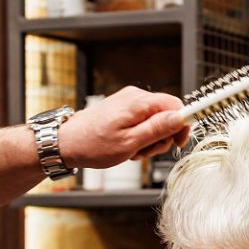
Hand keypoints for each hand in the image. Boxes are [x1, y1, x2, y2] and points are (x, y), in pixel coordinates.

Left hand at [59, 88, 187, 168]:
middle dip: (161, 137)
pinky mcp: (124, 109)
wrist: (67, 142)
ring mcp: (129, 102)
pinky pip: (143, 122)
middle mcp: (135, 97)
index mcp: (138, 102)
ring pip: (155, 121)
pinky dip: (140, 136)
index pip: (175, 105)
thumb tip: (180, 118)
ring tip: (132, 150)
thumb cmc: (93, 145)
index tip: (178, 143)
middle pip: (167, 115)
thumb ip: (156, 129)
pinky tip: (127, 145)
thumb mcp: (129, 143)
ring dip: (149, 140)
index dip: (181, 125)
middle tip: (144, 151)